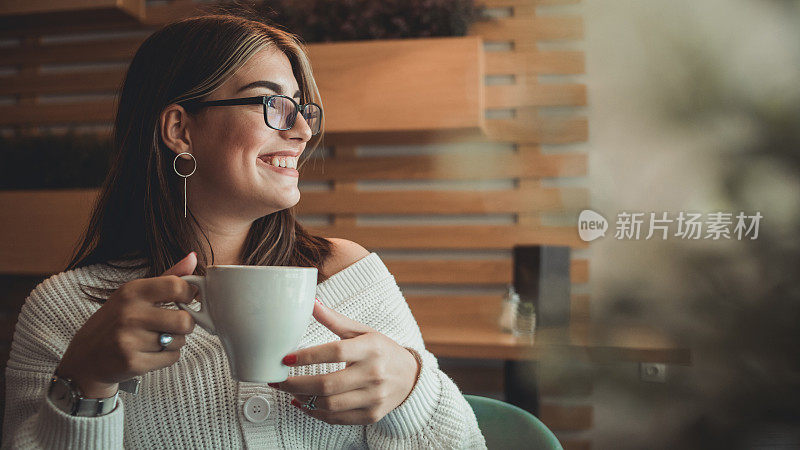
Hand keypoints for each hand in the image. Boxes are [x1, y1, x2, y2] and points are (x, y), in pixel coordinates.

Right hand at [56, 252, 198, 397]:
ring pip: (179, 341)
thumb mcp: (135, 294)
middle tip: (172, 325)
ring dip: (174, 342)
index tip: (186, 299)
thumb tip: (193, 257)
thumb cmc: (116, 321)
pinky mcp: (132, 362)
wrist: (86, 357)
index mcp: (132, 291)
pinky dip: (167, 357)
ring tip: (155, 339)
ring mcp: (129, 339)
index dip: (189, 294)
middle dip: (185, 324)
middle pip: (184, 320)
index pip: (176, 286)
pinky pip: (172, 358)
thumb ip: (168, 276)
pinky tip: (149, 353)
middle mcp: (129, 313)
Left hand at [269, 300, 420, 424]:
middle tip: (277, 381)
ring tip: (288, 391)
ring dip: (302, 399)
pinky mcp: (371, 415)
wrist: (410, 377)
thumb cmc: (382, 351)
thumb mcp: (363, 331)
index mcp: (371, 348)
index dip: (307, 356)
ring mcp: (373, 398)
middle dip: (296, 384)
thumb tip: (311, 303)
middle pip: (328, 384)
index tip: (285, 359)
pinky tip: (304, 403)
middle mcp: (374, 374)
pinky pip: (337, 419)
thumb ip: (335, 320)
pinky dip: (315, 412)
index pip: (335, 352)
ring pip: (329, 405)